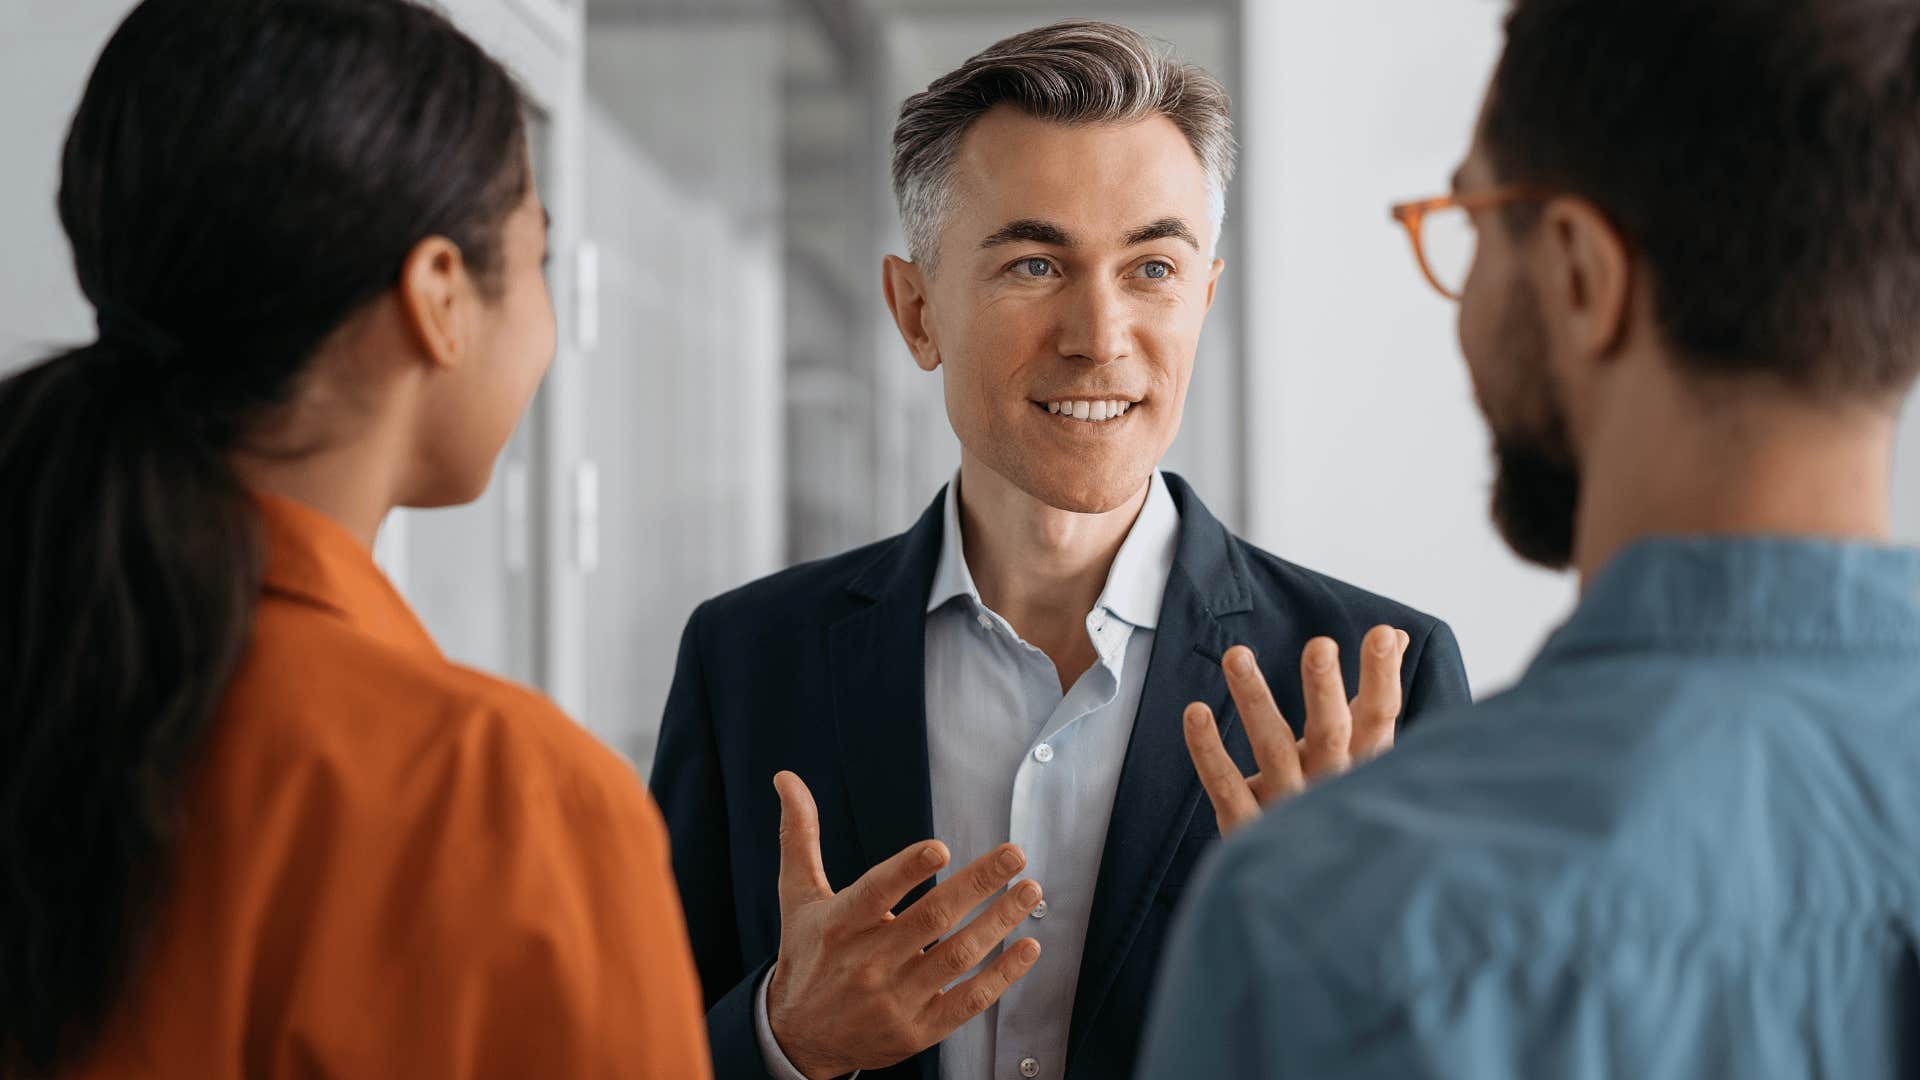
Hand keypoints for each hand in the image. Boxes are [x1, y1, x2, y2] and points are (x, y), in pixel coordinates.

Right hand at [765, 771, 1043, 1079]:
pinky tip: (1027, 947)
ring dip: (1000, 921)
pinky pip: (968, 1001)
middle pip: (931, 920)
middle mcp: (867, 963)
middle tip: (1015, 854)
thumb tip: (787, 778)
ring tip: (1030, 890)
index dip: (907, 870)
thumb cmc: (807, 954)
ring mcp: (895, 999)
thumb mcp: (797, 896)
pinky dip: (1002, 975)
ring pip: (957, 956)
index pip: (875, 894)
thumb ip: (799, 836)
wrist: (799, 1036)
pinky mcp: (917, 1030)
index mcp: (838, 925)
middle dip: (979, 883)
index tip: (940, 848)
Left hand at [1181, 625, 1409, 835]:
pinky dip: (1209, 750)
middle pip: (1331, 734)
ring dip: (1255, 700)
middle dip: (1325, 690)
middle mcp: (1331, 786)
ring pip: (1273, 750)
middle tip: (1320, 645)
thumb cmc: (1336, 803)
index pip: (1380, 717)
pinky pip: (1226, 786)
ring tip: (1236, 655)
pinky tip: (1195, 712)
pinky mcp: (1248, 829)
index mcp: (1362, 765)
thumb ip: (1372, 696)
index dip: (1382, 677)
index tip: (1381, 633)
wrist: (1316, 898)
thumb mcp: (1360, 751)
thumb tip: (1394, 634)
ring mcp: (1289, 809)